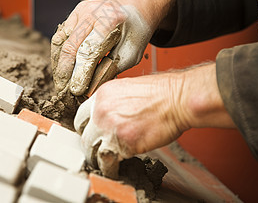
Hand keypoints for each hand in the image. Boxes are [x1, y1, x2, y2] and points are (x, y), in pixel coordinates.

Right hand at [51, 0, 174, 95]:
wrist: (135, 5)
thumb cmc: (135, 31)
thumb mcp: (131, 54)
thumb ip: (110, 70)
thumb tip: (88, 89)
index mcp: (110, 20)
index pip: (88, 51)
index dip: (80, 73)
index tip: (76, 91)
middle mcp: (91, 12)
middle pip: (70, 47)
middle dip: (65, 73)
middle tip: (64, 93)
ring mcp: (80, 11)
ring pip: (60, 42)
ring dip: (59, 66)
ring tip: (61, 84)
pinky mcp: (74, 13)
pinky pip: (60, 37)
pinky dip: (59, 55)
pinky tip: (62, 70)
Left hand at [74, 63, 234, 176]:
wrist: (177, 99)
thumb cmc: (161, 94)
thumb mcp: (126, 90)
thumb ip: (112, 104)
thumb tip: (107, 117)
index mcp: (101, 95)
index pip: (81, 117)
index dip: (87, 129)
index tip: (93, 136)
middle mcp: (100, 110)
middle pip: (83, 135)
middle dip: (91, 145)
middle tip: (100, 151)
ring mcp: (109, 126)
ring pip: (91, 150)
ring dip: (99, 158)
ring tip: (108, 161)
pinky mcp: (121, 142)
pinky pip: (107, 161)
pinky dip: (110, 168)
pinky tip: (116, 167)